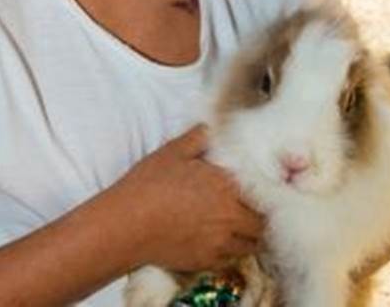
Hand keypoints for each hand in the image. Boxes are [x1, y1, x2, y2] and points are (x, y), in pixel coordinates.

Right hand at [116, 125, 266, 271]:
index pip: (262, 194)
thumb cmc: (149, 184)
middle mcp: (230, 216)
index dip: (261, 193)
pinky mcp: (207, 262)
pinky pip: (231, 260)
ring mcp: (220, 243)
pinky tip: (217, 241)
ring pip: (250, 244)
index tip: (255, 190)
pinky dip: (230, 251)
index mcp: (226, 185)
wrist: (127, 224)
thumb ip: (197, 137)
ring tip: (234, 226)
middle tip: (247, 209)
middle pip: (261, 223)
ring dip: (247, 235)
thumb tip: (211, 127)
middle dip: (257, 216)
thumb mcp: (172, 152)